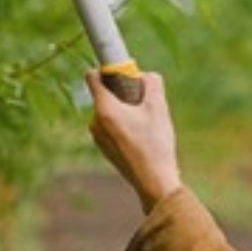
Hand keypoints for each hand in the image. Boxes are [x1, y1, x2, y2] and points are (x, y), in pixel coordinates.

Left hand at [87, 71, 181, 213]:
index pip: (92, 76)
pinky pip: (111, 125)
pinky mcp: (104, 147)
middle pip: (105, 93)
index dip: (107, 69)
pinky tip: (142, 136)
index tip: (125, 73)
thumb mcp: (159, 107)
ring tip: (146, 123)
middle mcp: (95, 121)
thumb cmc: (155, 143)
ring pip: (110, 110)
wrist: (153, 181)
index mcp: (104, 109)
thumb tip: (144, 76)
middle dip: (124, 92)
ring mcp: (97, 136)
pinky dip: (124, 123)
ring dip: (126, 109)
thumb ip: (151, 82)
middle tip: (145, 102)